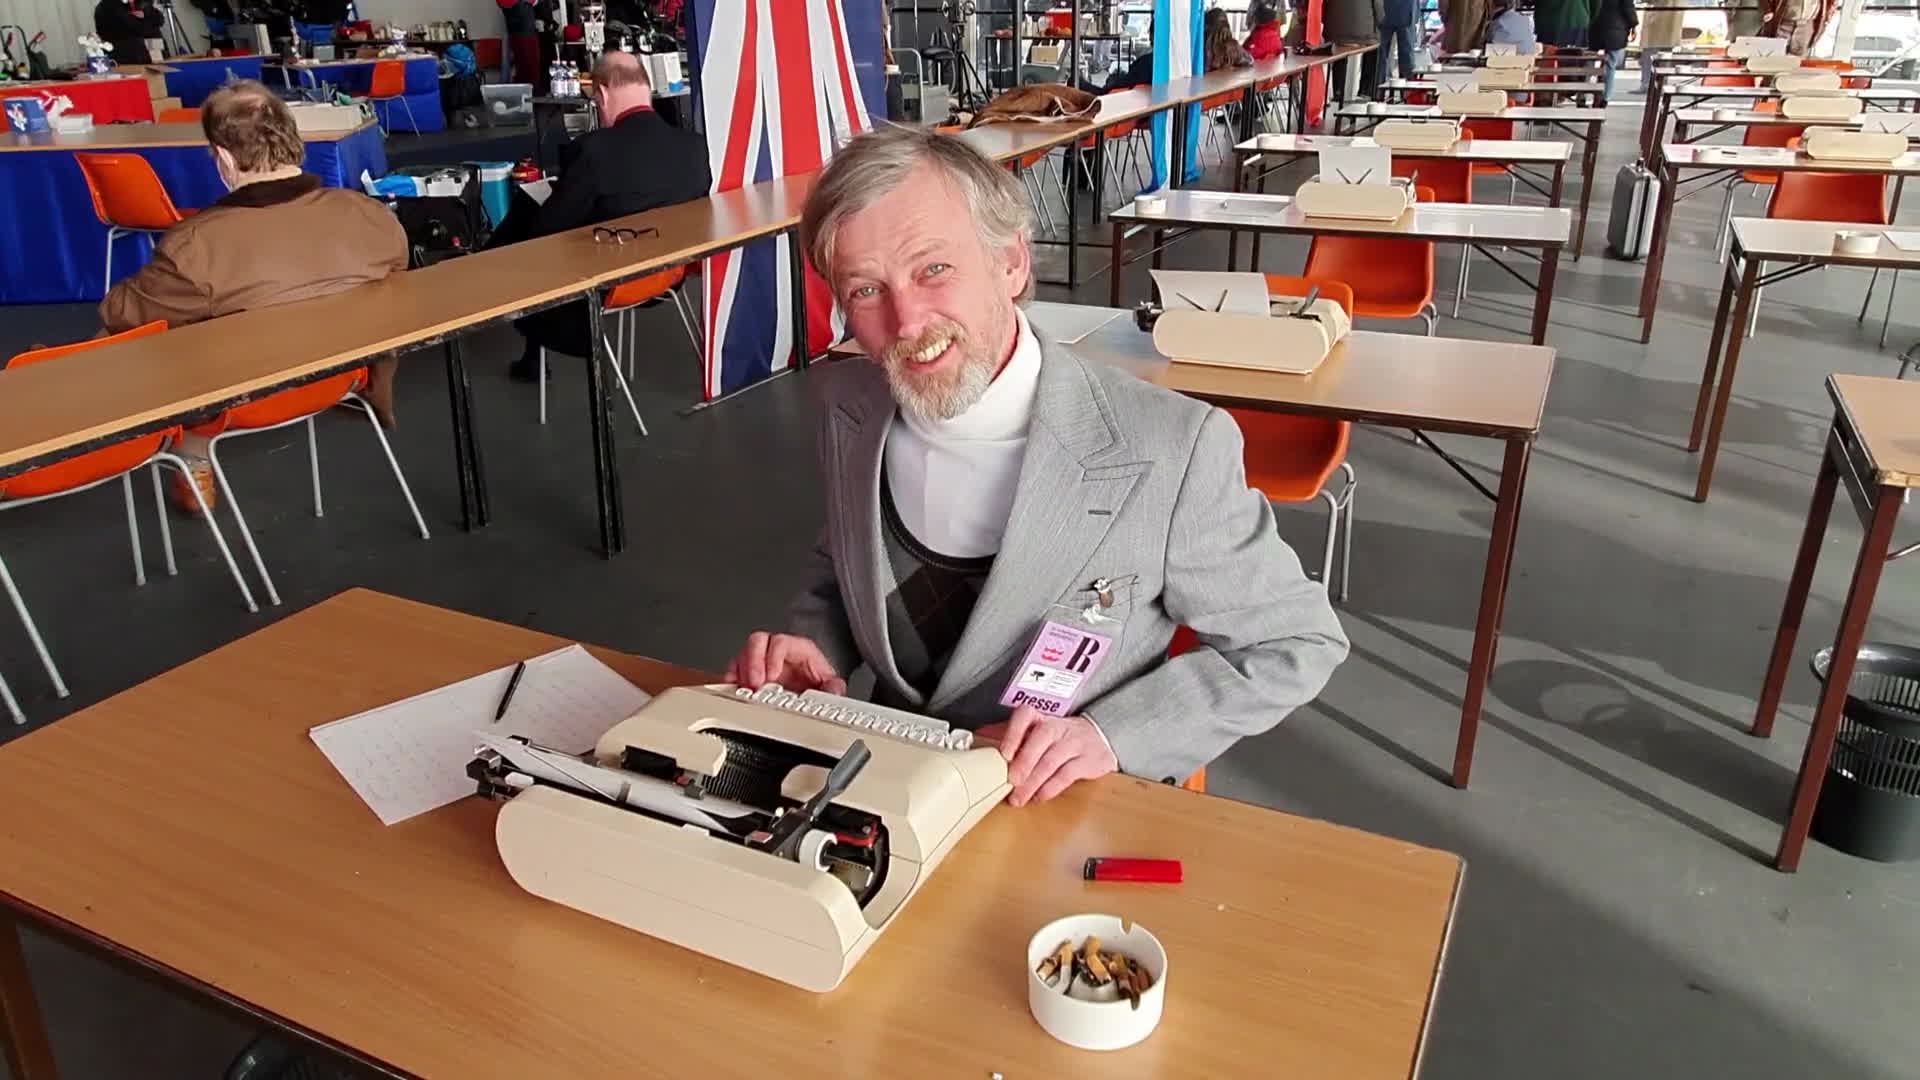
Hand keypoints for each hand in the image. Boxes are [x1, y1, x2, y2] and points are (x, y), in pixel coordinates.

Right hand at [724, 632, 847, 694]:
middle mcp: (774, 650)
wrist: (810, 682)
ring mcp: (759, 659)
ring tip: (744, 690)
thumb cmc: (815, 677)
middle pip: (756, 642)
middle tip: (755, 684)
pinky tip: (733, 689)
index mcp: (795, 647)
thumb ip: (833, 686)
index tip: (772, 676)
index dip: (772, 657)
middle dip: (752, 663)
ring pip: (742, 654)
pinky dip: (731, 679)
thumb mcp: (829, 681)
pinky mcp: (748, 671)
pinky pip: (733, 669)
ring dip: (740, 673)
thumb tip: (834, 691)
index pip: (779, 641)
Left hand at [974, 705, 1116, 806]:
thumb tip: (980, 737)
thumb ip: (1013, 736)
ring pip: (1052, 761)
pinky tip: (1040, 796)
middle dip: (1023, 763)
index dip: (1013, 734)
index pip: (1025, 716)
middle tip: (1011, 783)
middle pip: (1040, 739)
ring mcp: (1075, 743)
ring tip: (1019, 798)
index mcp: (1042, 718)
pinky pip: (1067, 775)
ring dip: (1033, 782)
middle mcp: (1058, 727)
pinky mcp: (1088, 760)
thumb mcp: (1039, 731)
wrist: (1101, 737)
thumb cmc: (1060, 737)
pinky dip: (1051, 788)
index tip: (1004, 754)